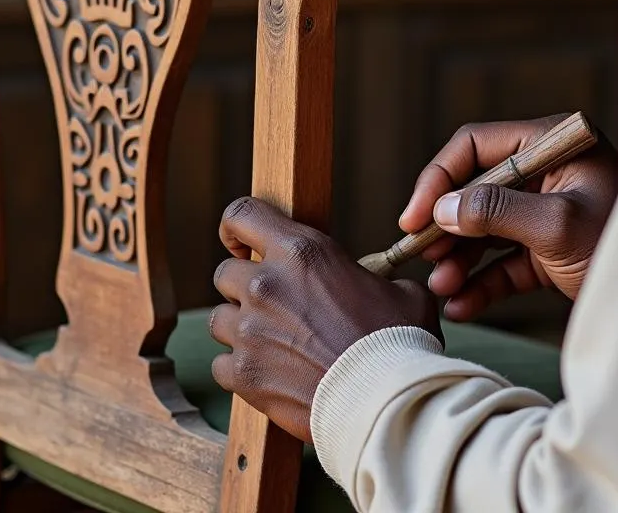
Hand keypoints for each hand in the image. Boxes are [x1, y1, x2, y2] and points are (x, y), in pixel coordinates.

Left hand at [210, 196, 441, 442]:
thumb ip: (370, 278)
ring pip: (220, 318)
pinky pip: (221, 364)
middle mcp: (267, 284)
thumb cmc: (397, 342)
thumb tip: (373, 285)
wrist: (384, 401)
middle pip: (226, 273)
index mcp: (301, 251)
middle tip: (273, 305)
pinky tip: (268, 372)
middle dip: (243, 286)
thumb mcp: (396, 290)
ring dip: (241, 327)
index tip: (241, 244)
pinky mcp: (243, 374)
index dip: (234, 228)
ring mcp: (250, 329)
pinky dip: (239, 369)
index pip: (242, 215)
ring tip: (273, 342)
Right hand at [399, 114, 617, 312]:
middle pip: (474, 189)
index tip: (413, 218)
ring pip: (485, 229)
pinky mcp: (549, 250)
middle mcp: (545, 172)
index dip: (437, 179)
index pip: (476, 146)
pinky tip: (461, 306)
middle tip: (421, 257)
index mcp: (551, 143)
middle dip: (446, 226)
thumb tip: (441, 209)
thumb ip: (497, 212)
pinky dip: (480, 283)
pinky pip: (503, 262)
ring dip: (459, 259)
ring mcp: (546, 212)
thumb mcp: (558, 226)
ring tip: (441, 289)